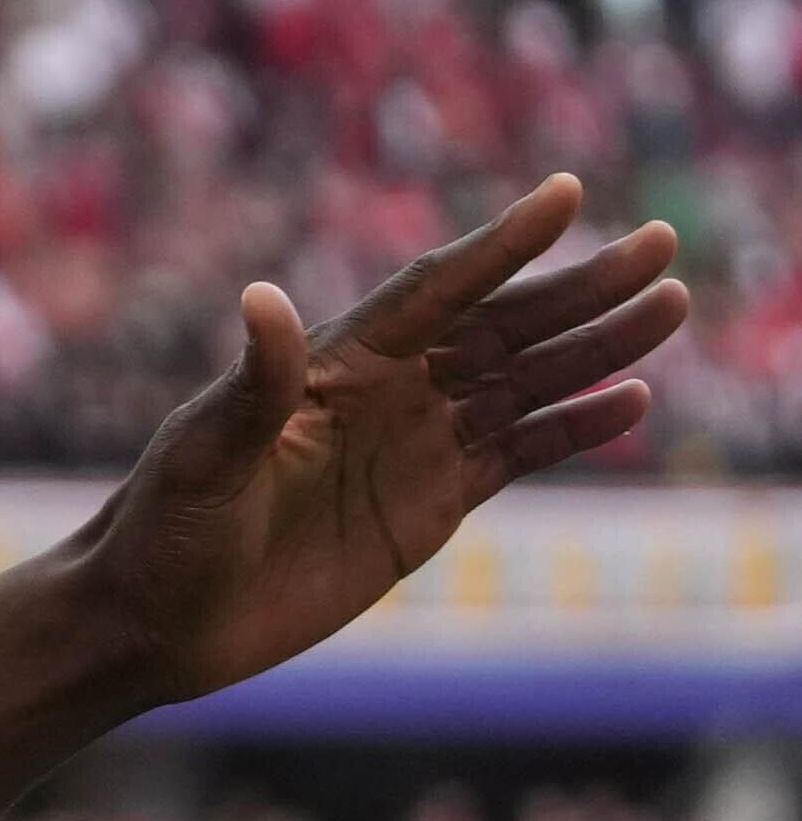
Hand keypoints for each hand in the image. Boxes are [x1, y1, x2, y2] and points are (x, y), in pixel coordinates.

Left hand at [93, 176, 685, 707]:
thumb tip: (261, 300)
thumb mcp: (201, 457)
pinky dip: (573, 430)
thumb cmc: (161, 533)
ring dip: (595, 349)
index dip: (499, 245)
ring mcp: (412, 447)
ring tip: (668, 310)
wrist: (153, 626)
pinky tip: (629, 402)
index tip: (566, 195)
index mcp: (333, 366)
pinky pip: (516, 454)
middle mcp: (385, 393)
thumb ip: (250, 387)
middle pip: (500, 326)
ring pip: (523, 383)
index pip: (434, 290)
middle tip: (661, 247)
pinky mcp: (428, 508)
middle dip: (580, 289)